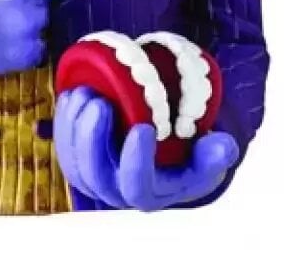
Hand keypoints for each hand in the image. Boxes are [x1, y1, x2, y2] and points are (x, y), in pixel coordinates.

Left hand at [54, 86, 238, 210]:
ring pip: (72, 156)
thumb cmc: (182, 154)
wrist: (159, 151)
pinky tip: (75, 94)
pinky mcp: (76, 153)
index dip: (136, 160)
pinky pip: (62, 140)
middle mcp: (115, 187)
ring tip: (85, 93)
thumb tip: (222, 145)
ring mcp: (92, 171)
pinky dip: (64, 117)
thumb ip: (215, 153)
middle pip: (94, 172)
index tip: (143, 128)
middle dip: (91, 137)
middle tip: (100, 103)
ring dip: (73, 124)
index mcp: (148, 191)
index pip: (137, 185)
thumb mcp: (206, 156)